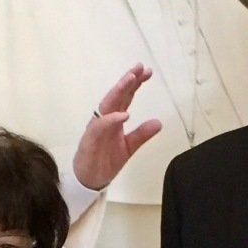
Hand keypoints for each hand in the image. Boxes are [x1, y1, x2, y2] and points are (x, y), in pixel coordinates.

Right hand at [72, 65, 162, 191]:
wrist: (89, 179)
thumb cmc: (105, 160)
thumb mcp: (129, 147)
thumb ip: (141, 134)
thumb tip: (159, 123)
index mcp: (113, 119)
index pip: (125, 97)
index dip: (135, 84)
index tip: (147, 72)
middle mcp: (104, 119)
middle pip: (116, 96)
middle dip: (127, 81)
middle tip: (139, 68)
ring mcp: (96, 128)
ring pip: (107, 105)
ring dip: (118, 91)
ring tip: (130, 80)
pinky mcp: (90, 139)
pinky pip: (100, 126)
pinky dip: (111, 119)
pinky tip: (123, 114)